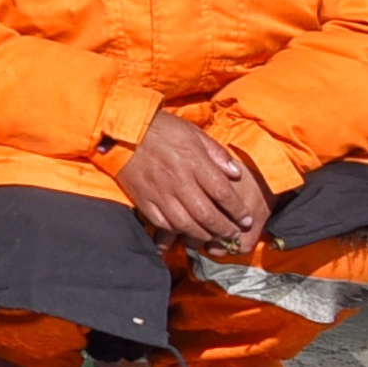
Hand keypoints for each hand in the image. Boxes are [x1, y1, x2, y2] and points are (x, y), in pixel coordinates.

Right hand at [116, 110, 271, 256]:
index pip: (223, 193)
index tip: (246, 220)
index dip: (237, 210)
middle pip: (206, 214)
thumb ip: (217, 154)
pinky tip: (184, 231)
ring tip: (212, 237)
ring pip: (185, 223)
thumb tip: (237, 174)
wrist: (121, 130)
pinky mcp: (142, 199)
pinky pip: (161, 222)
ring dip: (202, 235)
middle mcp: (179, 181)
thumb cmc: (161, 129)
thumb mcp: (194, 133)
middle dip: (224, 229)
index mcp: (194, 162)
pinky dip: (175, 231)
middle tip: (233, 235)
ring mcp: (159, 192)